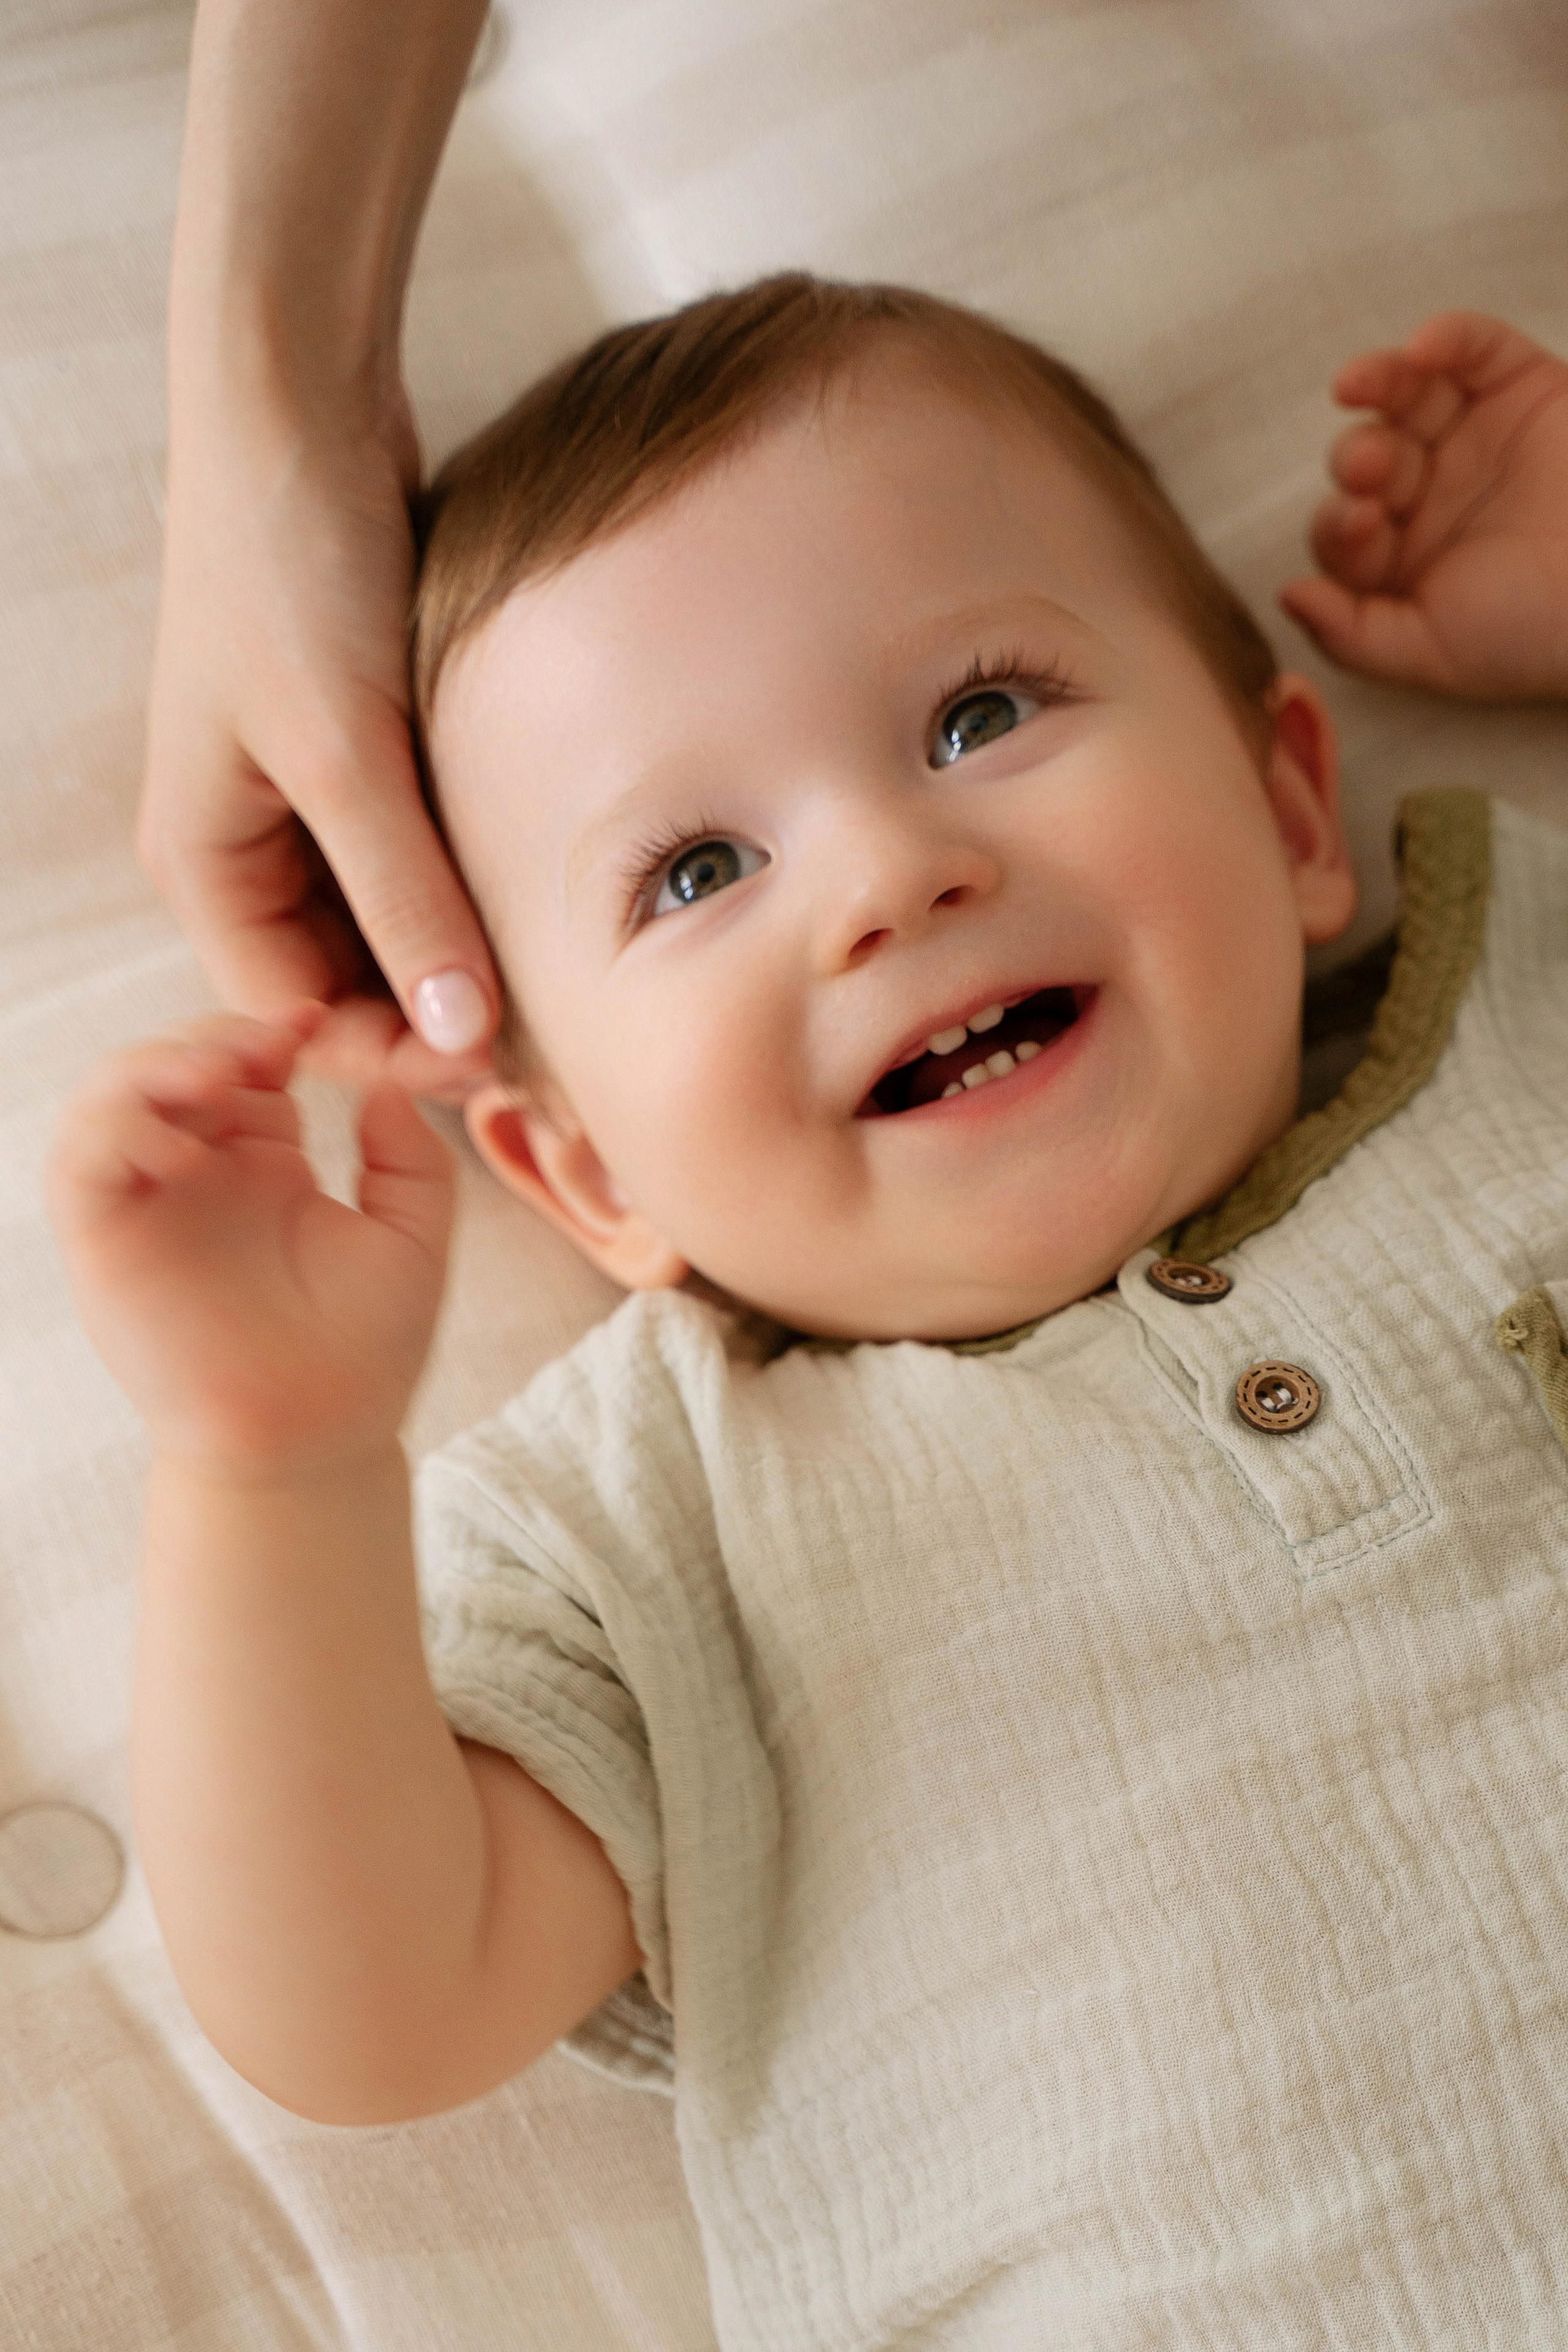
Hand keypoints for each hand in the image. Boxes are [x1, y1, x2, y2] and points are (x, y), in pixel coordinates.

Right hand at [47, 1008, 453, 1475]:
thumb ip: (412, 1159)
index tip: (311, 1021)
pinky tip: (178, 1138)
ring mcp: (148, 1203)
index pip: (248, 1063)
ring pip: (114, 1094)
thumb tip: (386, 1083)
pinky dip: (115, 1126)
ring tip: (215, 1076)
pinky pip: (80, 1160)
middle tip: (264, 1047)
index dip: (269, 1029)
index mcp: (265, 1161)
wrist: (315, 1440)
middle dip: (213, 1036)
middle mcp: (199, 1171)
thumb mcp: (412, 1238)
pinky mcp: (104, 1241)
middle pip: (177, 1060)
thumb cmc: (365, 1351)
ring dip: (155, 1065)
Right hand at [140, 383, 499, 1103]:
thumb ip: (405, 900)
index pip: (293, 1015)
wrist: (300, 408)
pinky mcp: (358, 759)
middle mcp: (245, 848)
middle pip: (339, 982)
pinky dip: (462, 889)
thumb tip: (459, 1033)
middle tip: (547, 1042)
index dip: (391, 1054)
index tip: (499, 1067)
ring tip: (554, 984)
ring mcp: (302, 805)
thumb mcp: (349, 753)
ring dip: (454, 955)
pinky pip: (410, 861)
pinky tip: (533, 904)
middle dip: (431, 1015)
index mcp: (204, 863)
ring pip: (383, 927)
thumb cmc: (290, 566)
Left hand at [1279, 311, 1567, 700]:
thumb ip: (1351, 637)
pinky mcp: (1521, 384)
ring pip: (1405, 395)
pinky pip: (1472, 348)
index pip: (1339, 532)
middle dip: (1358, 460)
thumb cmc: (1535, 634)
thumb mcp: (1434, 656)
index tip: (1359, 524)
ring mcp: (1473, 435)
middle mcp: (1428, 494)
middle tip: (1371, 469)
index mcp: (1400, 559)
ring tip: (1363, 384)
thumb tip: (1285, 596)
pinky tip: (1424, 347)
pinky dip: (1447, 338)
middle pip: (1365, 460)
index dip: (1338, 525)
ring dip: (1380, 385)